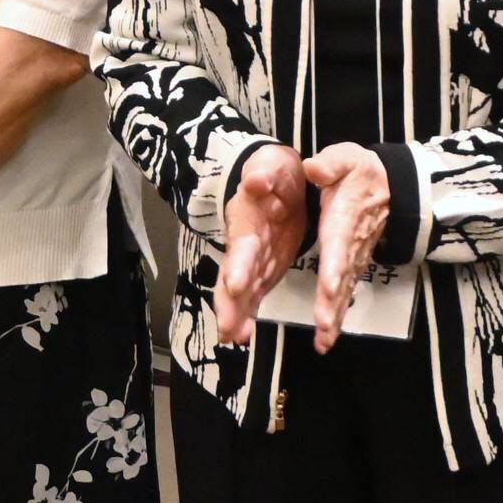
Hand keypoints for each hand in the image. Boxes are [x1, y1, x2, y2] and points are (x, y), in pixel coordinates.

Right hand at [211, 144, 306, 345]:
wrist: (275, 177)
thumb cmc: (272, 170)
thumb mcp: (271, 164)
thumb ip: (264, 172)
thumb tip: (256, 180)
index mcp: (248, 218)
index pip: (243, 243)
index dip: (239, 265)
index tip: (235, 285)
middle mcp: (246, 243)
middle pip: (234, 275)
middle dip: (231, 301)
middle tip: (227, 328)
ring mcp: (254, 258)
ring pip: (242, 290)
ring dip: (237, 313)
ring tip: (233, 338)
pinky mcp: (264, 267)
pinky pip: (255, 293)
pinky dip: (248, 313)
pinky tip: (243, 336)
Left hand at [301, 142, 391, 354]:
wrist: (391, 185)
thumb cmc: (362, 171)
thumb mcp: (346, 158)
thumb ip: (330, 164)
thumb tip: (313, 168)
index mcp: (343, 218)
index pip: (339, 245)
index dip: (334, 267)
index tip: (327, 288)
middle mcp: (350, 244)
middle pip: (342, 278)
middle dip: (333, 303)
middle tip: (323, 328)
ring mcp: (354, 258)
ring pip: (345, 291)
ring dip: (335, 317)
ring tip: (324, 342)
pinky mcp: (354, 265)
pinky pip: (346, 293)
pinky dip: (338, 316)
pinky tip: (328, 337)